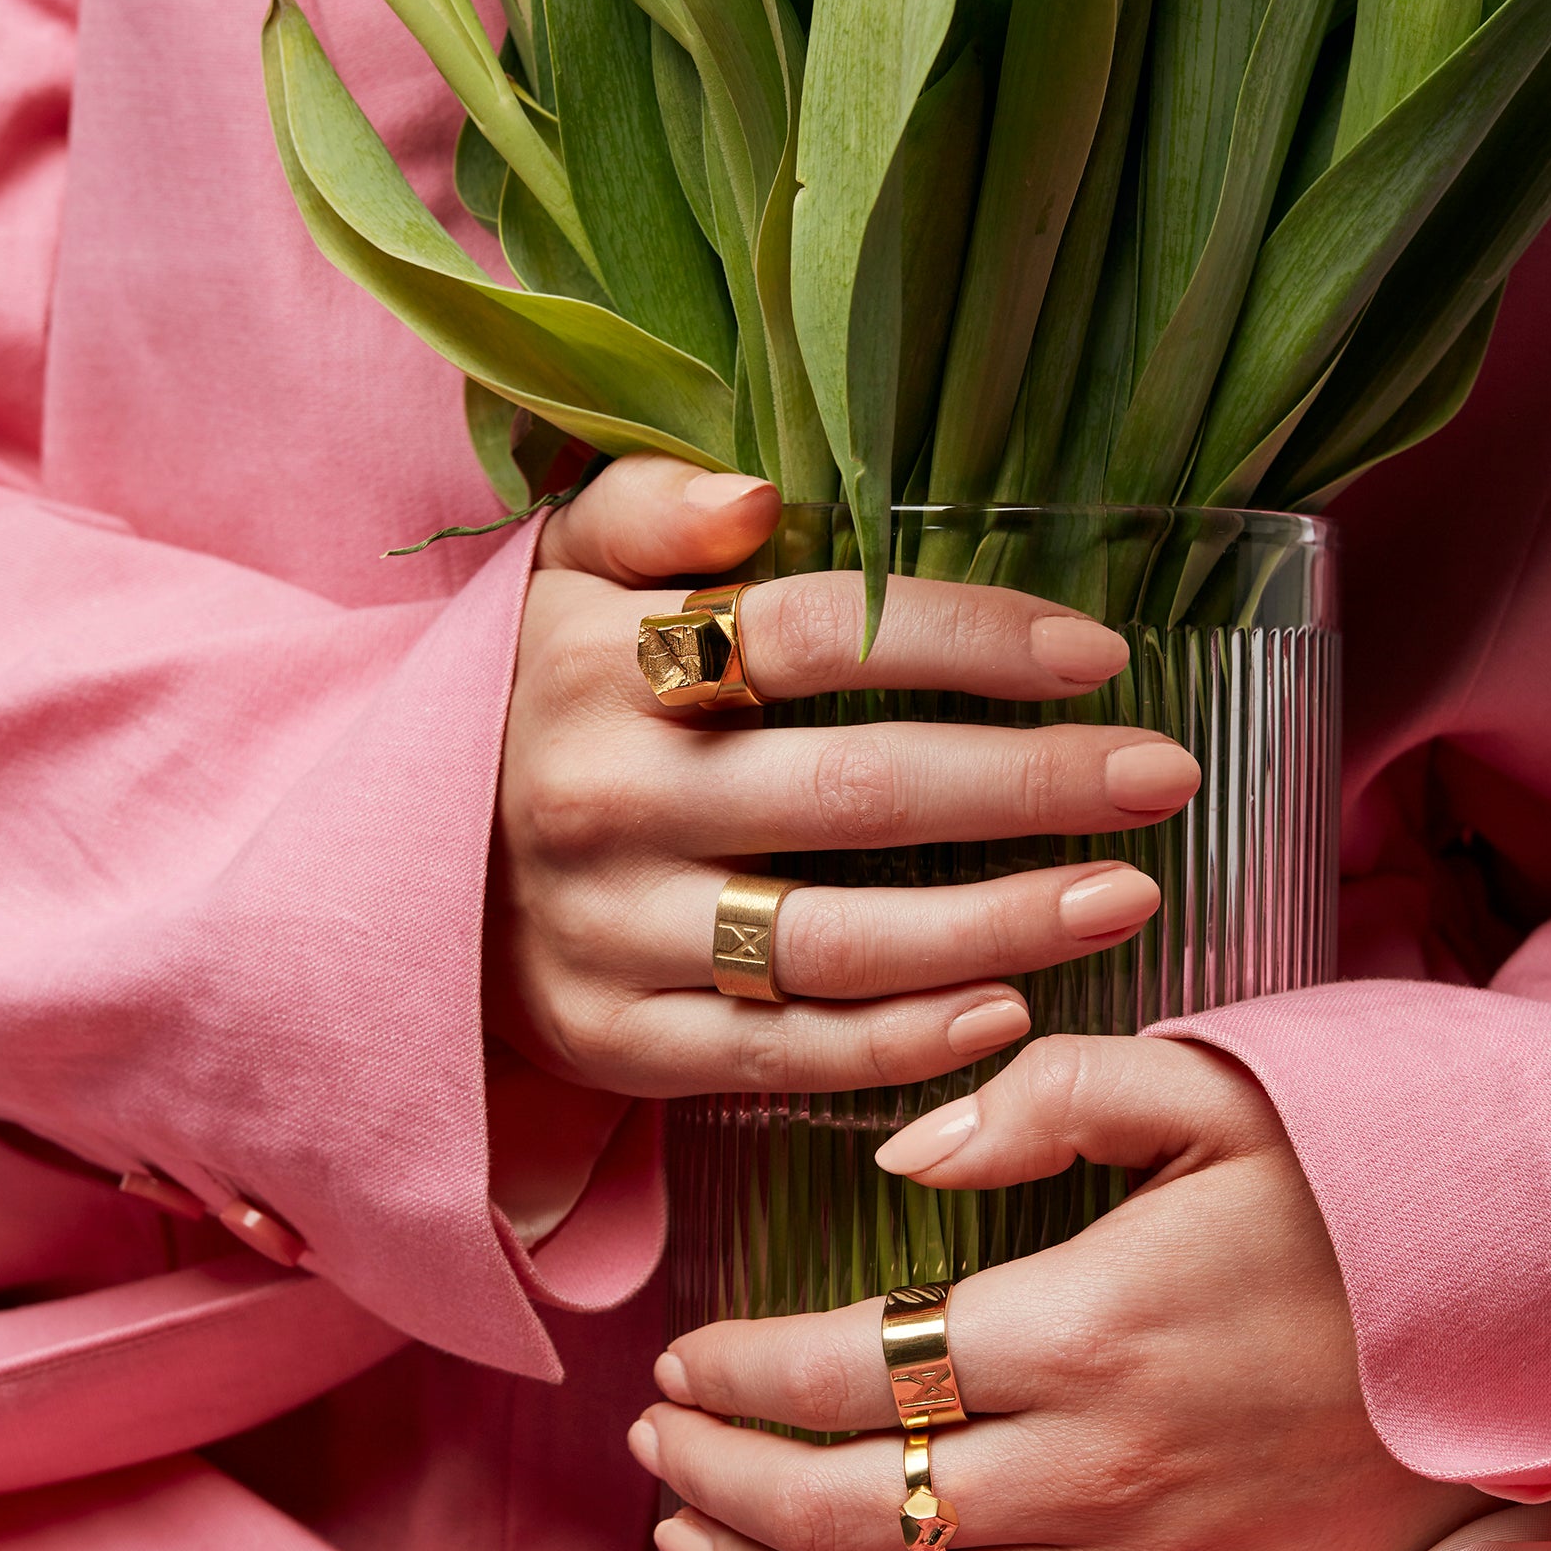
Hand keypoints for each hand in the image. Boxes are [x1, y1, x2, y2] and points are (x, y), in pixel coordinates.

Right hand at [485, 456, 1201, 1100]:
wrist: (390, 872)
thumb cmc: (519, 708)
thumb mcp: (550, 578)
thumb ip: (641, 507)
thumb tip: (754, 496)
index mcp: (599, 665)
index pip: (824, 635)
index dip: (971, 639)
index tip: (1097, 657)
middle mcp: (604, 800)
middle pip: (860, 794)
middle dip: (1034, 785)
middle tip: (1161, 778)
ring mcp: (610, 934)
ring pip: (839, 942)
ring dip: (1002, 924)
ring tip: (1127, 899)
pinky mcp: (619, 1039)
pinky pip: (785, 1054)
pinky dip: (904, 1042)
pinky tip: (1008, 1010)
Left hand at [630, 1036, 1487, 1550]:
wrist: (1508, 1335)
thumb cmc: (1344, 1203)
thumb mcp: (1214, 1094)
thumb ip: (1045, 1096)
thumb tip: (897, 1154)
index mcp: (1093, 1326)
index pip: (857, 1366)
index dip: (742, 1369)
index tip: (682, 1352)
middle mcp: (1102, 1470)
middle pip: (849, 1506)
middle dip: (719, 1479)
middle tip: (653, 1439)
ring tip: (687, 1530)